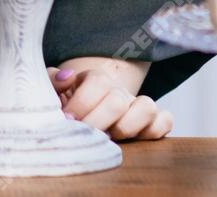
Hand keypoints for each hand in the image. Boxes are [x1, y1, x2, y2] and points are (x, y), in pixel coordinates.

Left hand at [52, 59, 171, 141]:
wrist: (86, 112)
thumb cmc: (67, 102)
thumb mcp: (52, 90)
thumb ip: (51, 79)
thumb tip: (66, 77)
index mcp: (96, 80)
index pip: (98, 81)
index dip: (83, 102)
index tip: (68, 119)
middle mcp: (120, 90)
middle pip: (118, 100)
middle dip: (98, 121)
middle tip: (84, 133)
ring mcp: (138, 105)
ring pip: (147, 107)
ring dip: (126, 127)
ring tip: (109, 138)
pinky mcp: (153, 121)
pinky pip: (165, 121)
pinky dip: (154, 130)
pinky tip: (134, 140)